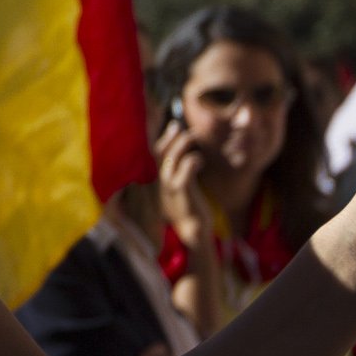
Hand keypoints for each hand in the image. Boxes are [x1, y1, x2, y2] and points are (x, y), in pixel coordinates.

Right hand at [153, 123, 209, 250]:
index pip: (155, 154)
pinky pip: (187, 168)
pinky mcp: (183, 190)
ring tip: (194, 136)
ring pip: (173, 157)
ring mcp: (170, 185)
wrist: (193, 229)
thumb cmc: (188, 207)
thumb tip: (185, 155)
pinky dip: (194, 159)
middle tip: (180, 126)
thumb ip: (178, 172)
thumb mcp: (179, 188)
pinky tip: (200, 160)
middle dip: (170, 136)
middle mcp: (160, 181)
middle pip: (160, 152)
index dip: (162, 138)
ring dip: (184, 143)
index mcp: (159, 179)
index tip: (173, 126)